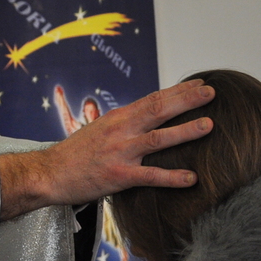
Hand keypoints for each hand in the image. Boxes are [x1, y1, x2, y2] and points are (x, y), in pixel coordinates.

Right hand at [0, 79, 213, 219]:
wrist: (48, 173)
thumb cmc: (75, 154)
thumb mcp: (99, 130)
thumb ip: (124, 124)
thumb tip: (147, 118)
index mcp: (118, 118)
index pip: (153, 98)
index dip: (178, 90)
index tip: (200, 83)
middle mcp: (120, 131)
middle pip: (159, 110)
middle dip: (187, 100)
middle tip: (211, 92)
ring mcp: (120, 152)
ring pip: (158, 138)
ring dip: (185, 131)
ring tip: (209, 125)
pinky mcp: (118, 176)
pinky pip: (150, 176)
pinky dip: (172, 177)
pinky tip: (192, 178)